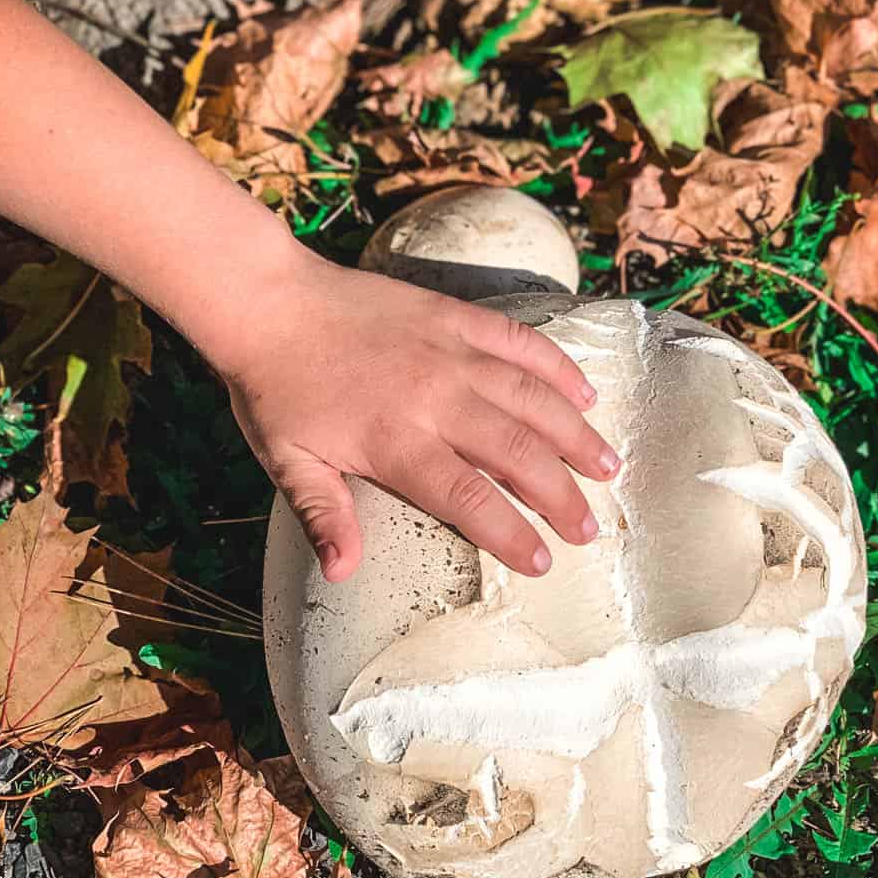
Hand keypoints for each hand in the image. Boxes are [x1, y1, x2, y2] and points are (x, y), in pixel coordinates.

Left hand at [215, 235, 620, 582]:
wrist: (269, 303)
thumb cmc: (276, 391)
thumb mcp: (288, 463)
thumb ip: (324, 517)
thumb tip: (341, 573)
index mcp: (397, 442)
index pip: (470, 497)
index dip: (513, 532)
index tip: (544, 561)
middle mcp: (436, 398)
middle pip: (517, 453)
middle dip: (560, 495)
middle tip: (589, 528)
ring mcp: (451, 353)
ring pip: (531, 398)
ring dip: (575, 435)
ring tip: (608, 467)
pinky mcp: (455, 317)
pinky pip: (519, 343)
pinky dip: (557, 367)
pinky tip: (585, 392)